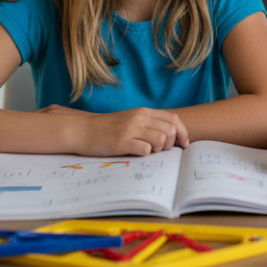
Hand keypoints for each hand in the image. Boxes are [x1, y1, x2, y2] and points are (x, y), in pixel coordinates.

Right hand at [72, 106, 188, 156]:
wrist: (83, 130)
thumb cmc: (109, 129)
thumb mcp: (132, 120)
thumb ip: (149, 124)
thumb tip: (173, 136)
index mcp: (144, 112)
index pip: (173, 119)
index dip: (183, 133)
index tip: (183, 144)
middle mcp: (139, 117)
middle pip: (170, 130)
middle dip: (171, 144)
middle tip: (160, 150)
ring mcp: (130, 129)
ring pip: (160, 140)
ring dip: (158, 150)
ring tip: (147, 151)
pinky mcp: (121, 141)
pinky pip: (145, 149)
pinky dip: (145, 154)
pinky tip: (136, 153)